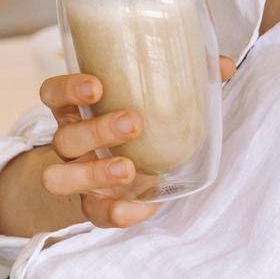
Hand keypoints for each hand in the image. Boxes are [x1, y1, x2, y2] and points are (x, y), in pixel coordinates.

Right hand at [37, 58, 235, 228]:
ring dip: (93, 173)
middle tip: (134, 123)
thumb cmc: (143, 126)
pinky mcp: (94, 205)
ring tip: (129, 168)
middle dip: (97, 130)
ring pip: (59, 178)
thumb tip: (226, 64)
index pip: (53, 94)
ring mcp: (78, 177)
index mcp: (79, 110)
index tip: (96, 86)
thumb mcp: (159, 102)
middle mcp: (71, 144)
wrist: (135, 174)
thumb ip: (190, 80)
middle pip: (64, 138)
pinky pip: (96, 214)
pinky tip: (147, 205)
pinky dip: (120, 212)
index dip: (67, 88)